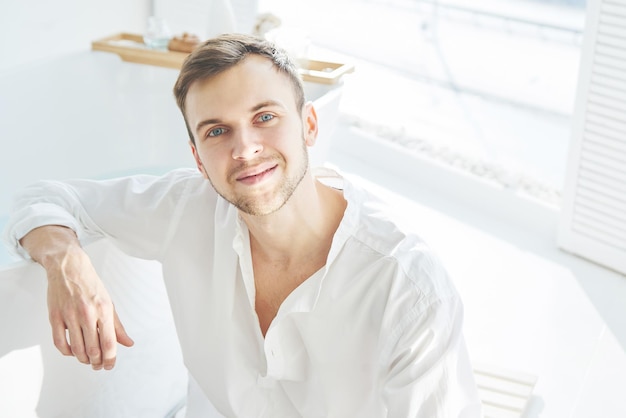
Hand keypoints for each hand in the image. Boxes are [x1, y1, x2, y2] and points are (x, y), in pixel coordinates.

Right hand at [21, 226, 133, 369]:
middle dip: (97, 363)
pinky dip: (67, 353)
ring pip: (76, 349)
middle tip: (98, 365)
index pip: (109, 343)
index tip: (110, 365)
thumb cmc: (90, 284)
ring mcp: (70, 316)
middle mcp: (87, 313)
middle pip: (93, 349)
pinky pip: (60, 343)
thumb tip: (128, 343)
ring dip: (83, 360)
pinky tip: (72, 352)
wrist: (69, 267)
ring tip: (88, 360)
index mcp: (104, 309)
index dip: (110, 360)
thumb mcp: (109, 303)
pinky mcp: (55, 317)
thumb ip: (118, 326)